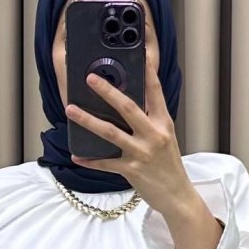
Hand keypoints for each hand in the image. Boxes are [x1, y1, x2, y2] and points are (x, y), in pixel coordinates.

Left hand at [66, 51, 191, 216]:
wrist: (178, 196)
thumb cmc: (168, 166)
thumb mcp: (165, 138)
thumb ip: (149, 121)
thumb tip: (127, 105)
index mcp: (163, 123)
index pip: (155, 91)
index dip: (147, 71)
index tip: (139, 52)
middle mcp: (153, 134)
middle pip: (128, 107)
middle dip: (107, 91)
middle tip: (90, 78)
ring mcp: (142, 152)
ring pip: (110, 132)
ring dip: (88, 120)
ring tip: (71, 110)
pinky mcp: (132, 170)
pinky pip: (106, 163)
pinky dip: (90, 160)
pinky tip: (77, 156)